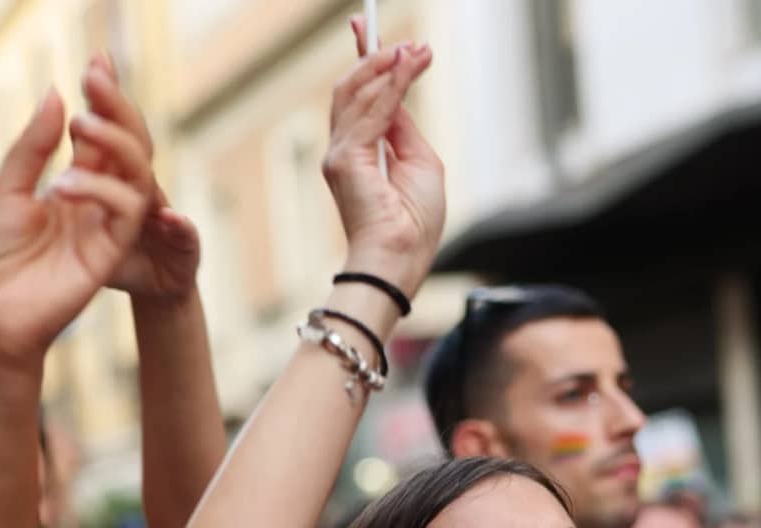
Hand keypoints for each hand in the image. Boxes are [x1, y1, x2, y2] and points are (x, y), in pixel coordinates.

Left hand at [0, 72, 153, 369]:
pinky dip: (103, 190)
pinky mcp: (110, 251)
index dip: (101, 102)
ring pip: (136, 174)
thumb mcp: (6, 187)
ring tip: (81, 125)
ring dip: (113, 144)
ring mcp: (104, 225)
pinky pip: (127, 211)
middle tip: (97, 78)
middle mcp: (95, 202)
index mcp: (73, 186)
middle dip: (116, 110)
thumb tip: (57, 94)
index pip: (98, 138)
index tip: (93, 67)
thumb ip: (34, 146)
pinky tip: (66, 183)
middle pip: (124, 148)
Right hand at [323, 19, 442, 297]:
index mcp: (361, 153)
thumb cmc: (414, 225)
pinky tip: (408, 68)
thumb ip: (405, 129)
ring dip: (387, 66)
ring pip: (357, 93)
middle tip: (408, 42)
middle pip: (352, 89)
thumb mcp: (420, 164)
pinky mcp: (346, 159)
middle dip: (375, 57)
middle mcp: (344, 150)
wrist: (401, 259)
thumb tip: (399, 95)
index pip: (360, 99)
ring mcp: (341, 154)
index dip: (367, 65)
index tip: (379, 35)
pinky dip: (391, 85)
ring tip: (415, 51)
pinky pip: (371, 111)